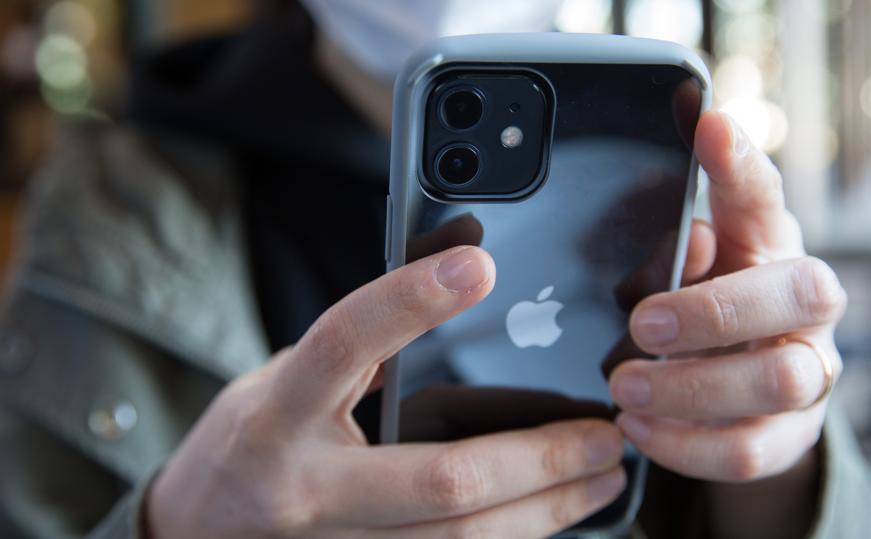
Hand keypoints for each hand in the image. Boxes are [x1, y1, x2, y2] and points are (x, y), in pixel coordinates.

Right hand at [147, 246, 625, 538]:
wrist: (192, 535)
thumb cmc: (249, 441)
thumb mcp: (283, 377)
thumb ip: (359, 343)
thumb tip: (449, 261)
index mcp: (279, 414)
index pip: (343, 344)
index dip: (408, 301)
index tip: (478, 265)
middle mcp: (306, 490)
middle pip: (442, 479)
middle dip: (540, 457)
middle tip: (605, 433)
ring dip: (548, 510)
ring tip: (603, 477)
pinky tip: (551, 517)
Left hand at [609, 112, 845, 482]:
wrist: (743, 387)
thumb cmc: (705, 309)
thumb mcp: (683, 271)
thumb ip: (674, 246)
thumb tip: (687, 219)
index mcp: (768, 247)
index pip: (764, 195)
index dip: (740, 162)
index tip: (707, 125)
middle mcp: (804, 305)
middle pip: (803, 292)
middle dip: (717, 309)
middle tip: (644, 323)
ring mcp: (808, 371)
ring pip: (780, 379)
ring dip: (693, 386)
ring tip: (625, 385)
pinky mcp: (790, 434)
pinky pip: (750, 450)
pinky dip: (686, 443)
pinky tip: (638, 427)